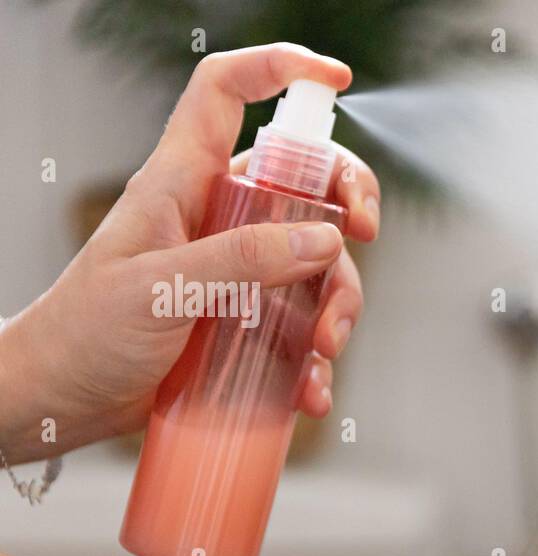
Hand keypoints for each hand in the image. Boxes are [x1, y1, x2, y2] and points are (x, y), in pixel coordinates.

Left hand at [0, 43, 379, 463]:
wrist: (66, 399)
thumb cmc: (87, 332)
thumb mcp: (159, 288)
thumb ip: (239, 260)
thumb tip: (324, 239)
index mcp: (183, 181)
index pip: (225, 94)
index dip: (277, 69)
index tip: (336, 80)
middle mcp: (221, 216)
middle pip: (305, 179)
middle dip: (348, 201)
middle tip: (364, 233)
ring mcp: (242, 270)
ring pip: (319, 262)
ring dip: (338, 303)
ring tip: (324, 348)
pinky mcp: (252, 320)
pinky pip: (306, 325)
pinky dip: (319, 359)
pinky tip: (311, 390)